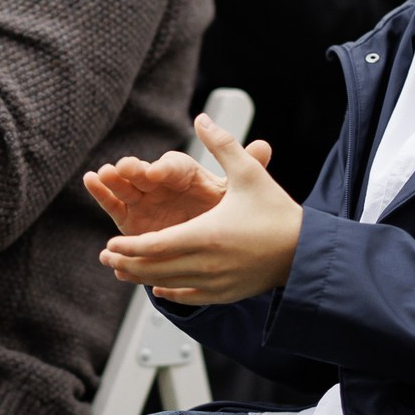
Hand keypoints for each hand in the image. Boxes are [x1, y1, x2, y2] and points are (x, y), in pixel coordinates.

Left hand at [96, 115, 298, 304]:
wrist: (307, 251)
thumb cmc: (277, 211)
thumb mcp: (249, 174)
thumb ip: (222, 145)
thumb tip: (201, 118)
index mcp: (208, 234)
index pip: (156, 246)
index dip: (130, 247)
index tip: (111, 243)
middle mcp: (208, 263)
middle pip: (156, 268)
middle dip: (128, 263)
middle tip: (107, 257)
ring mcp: (217, 282)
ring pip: (169, 284)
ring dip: (143, 278)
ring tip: (124, 271)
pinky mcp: (227, 294)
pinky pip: (190, 296)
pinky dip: (171, 292)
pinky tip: (159, 286)